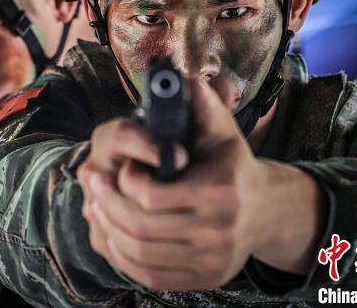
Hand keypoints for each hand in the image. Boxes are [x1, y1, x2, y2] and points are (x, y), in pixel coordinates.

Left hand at [80, 80, 324, 289]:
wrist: (264, 212)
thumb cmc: (234, 166)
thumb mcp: (223, 131)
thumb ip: (204, 104)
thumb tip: (185, 78)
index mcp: (220, 193)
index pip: (152, 196)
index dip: (125, 182)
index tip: (119, 168)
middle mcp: (218, 233)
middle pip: (140, 228)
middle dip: (107, 204)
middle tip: (92, 185)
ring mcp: (211, 262)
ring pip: (140, 254)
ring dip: (109, 229)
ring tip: (96, 206)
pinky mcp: (203, 279)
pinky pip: (149, 275)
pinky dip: (123, 256)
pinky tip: (113, 233)